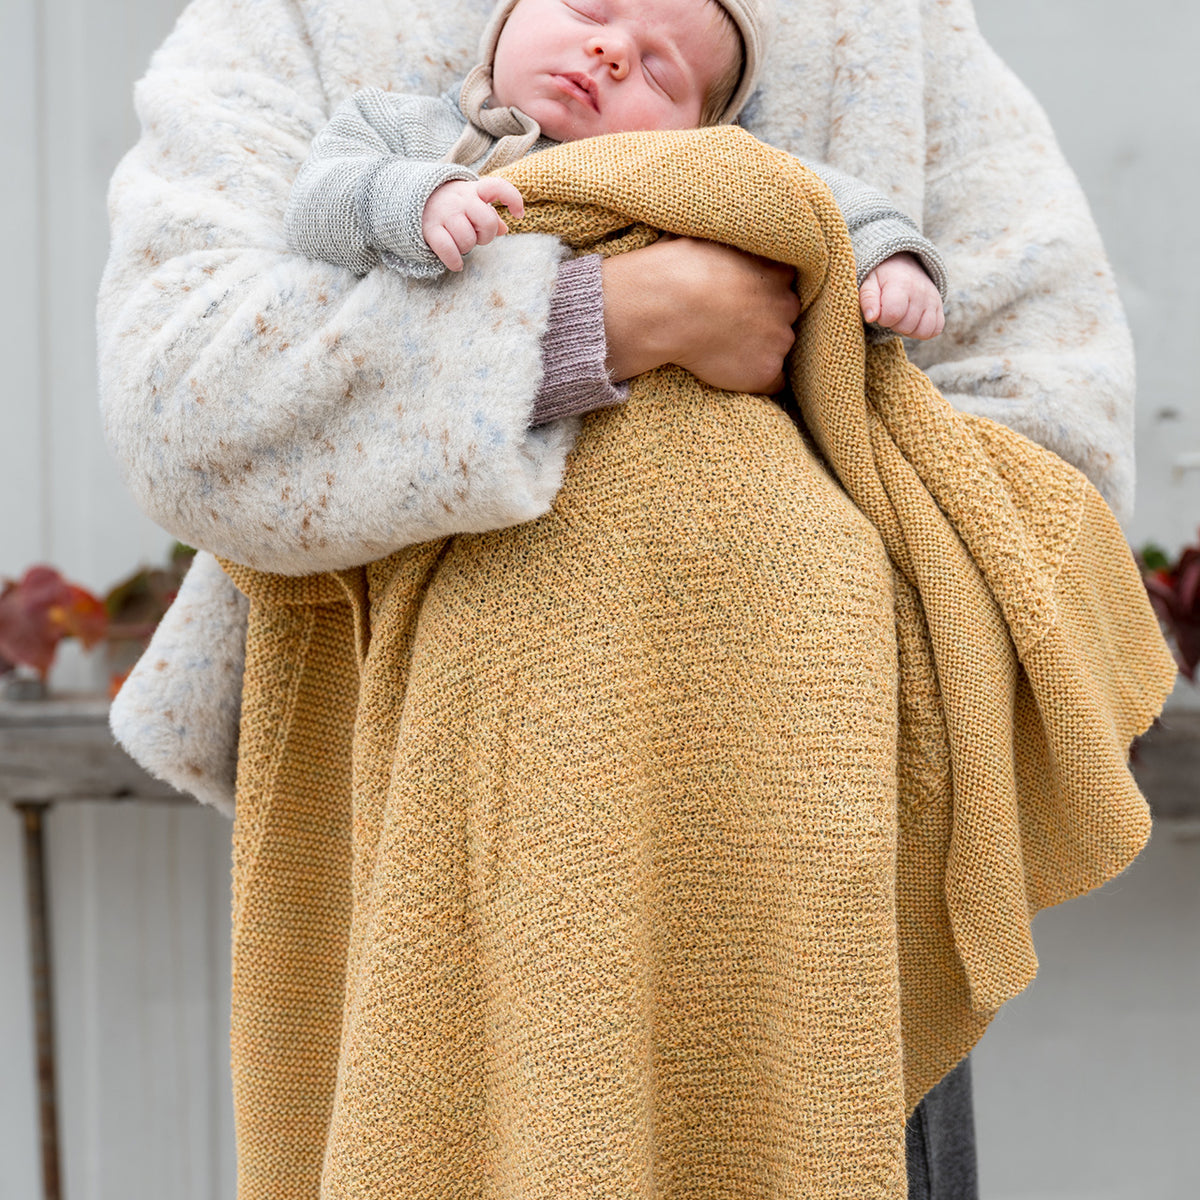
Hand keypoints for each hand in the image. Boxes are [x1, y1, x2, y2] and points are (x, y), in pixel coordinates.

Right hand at [422, 178, 525, 271]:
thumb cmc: (448, 204)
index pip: (499, 187)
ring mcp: (444, 214)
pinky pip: (448, 249)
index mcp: (472, 190)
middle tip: (477, 236)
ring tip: (460, 244)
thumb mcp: (469, 202)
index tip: (518, 214)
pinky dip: (454, 261)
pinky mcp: (430, 229)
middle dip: (486, 235)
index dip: (513, 199)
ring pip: (468, 238)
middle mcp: (460, 200)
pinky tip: (456, 264)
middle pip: (487, 220)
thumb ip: (488, 214)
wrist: (408, 198)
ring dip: (467, 248)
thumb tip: (505, 229)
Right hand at [602, 237, 801, 393]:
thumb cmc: (677, 268)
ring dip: (762, 348)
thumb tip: (713, 225)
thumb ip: (724, 239)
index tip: (744, 297)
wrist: (669, 307)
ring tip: (727, 349)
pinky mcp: (767, 371)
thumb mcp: (705, 236)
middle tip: (732, 324)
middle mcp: (786, 303)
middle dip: (766, 319)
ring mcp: (780, 339)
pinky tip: (736, 372)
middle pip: (786, 314)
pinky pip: (775, 382)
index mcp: (775, 268)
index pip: (784, 281)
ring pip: (780, 346)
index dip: (764, 290)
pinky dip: (759, 379)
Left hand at [858, 253, 944, 339]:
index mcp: (901, 284)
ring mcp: (932, 299)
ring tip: (901, 317)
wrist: (904, 266)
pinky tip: (913, 321)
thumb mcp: (869, 283)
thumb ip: (867, 299)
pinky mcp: (940, 307)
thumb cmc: (883, 279)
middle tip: (891, 312)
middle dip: (894, 325)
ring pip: (922, 331)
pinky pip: (935, 330)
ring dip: (908, 330)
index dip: (882, 318)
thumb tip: (871, 317)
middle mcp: (921, 291)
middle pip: (906, 326)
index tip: (880, 310)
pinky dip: (923, 331)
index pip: (892, 314)